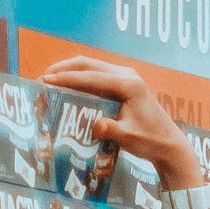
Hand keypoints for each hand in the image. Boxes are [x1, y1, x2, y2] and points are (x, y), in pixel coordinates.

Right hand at [42, 58, 205, 187]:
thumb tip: (95, 125)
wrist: (168, 144)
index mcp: (128, 84)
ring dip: (68, 72)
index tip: (46, 81)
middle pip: (87, 64)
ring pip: (90, 67)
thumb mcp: (129, 137)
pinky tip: (64, 88)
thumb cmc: (150, 140)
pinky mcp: (122, 85)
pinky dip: (78, 79)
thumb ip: (111, 130)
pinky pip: (95, 77)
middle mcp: (127, 75)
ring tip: (47, 81)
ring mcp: (125, 78)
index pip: (91, 77)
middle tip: (41, 79)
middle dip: (62, 69)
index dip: (67, 78)